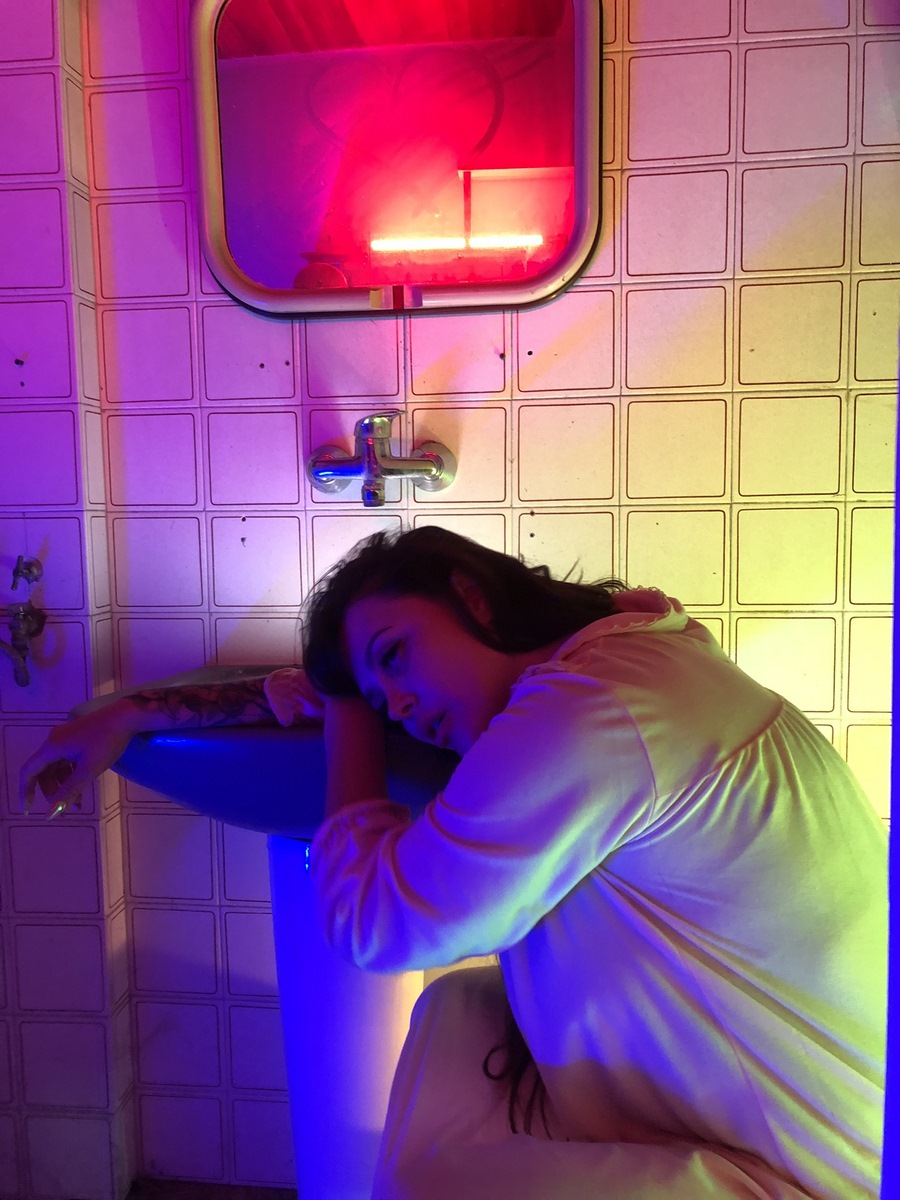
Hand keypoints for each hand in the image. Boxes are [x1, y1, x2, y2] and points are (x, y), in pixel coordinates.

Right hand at [19, 699, 140, 818]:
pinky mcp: (78, 738)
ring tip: (79, 803)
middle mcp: (54, 741)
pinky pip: (67, 761)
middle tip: (64, 809)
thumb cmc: (107, 741)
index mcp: (52, 747)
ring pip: (57, 768)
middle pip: (44, 772)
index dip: (25, 792)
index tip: (27, 810)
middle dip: (52, 792)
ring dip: (64, 786)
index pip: (29, 772)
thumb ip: (69, 792)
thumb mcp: (88, 770)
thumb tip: (51, 813)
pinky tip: (83, 787)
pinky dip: (72, 776)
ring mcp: (66, 738)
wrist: (128, 716)